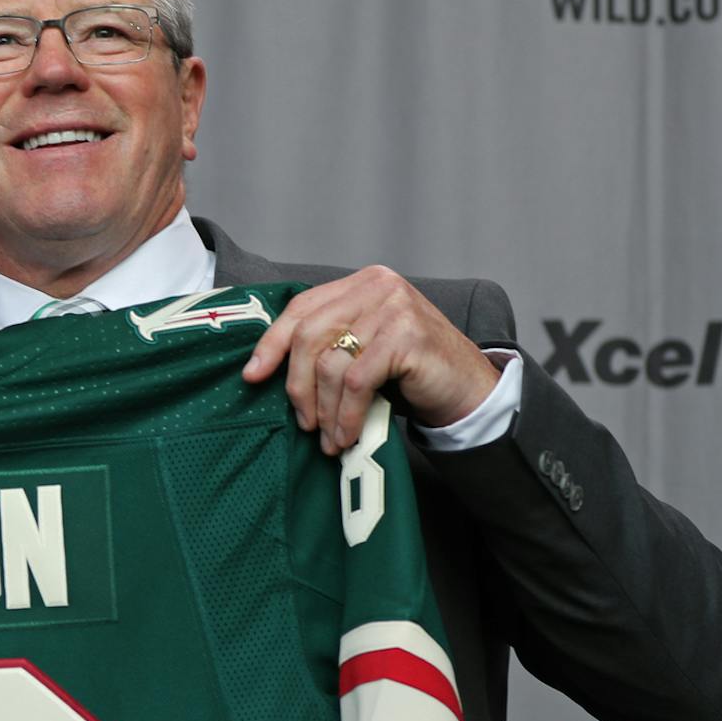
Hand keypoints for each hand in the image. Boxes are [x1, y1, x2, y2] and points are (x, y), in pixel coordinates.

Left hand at [242, 268, 497, 455]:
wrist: (469, 390)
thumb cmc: (411, 373)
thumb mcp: (364, 348)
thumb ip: (328, 345)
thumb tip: (267, 371)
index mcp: (361, 283)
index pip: (301, 308)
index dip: (271, 344)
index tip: (252, 376)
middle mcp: (377, 287)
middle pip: (309, 334)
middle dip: (297, 385)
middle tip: (302, 422)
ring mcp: (394, 308)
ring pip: (330, 363)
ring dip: (324, 409)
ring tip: (328, 437)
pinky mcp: (407, 336)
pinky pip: (356, 382)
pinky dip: (346, 414)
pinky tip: (346, 435)